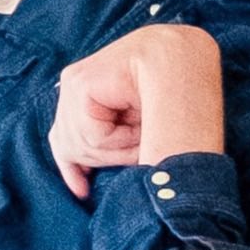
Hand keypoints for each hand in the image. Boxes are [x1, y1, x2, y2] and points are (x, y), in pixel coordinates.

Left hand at [48, 23, 227, 199]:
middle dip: (105, 158)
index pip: (63, 134)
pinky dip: (118, 139)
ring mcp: (73, 81)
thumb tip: (80, 187)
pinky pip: (91, 135)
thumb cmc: (171, 94)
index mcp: (85, 90)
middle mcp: (74, 84)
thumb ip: (106, 144)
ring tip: (144, 128)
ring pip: (81, 145)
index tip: (81, 191)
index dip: (70, 165)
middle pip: (69, 145)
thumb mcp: (133, 127)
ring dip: (118, 149)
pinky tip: (138, 120)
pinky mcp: (79, 82)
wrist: (186, 59)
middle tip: (139, 145)